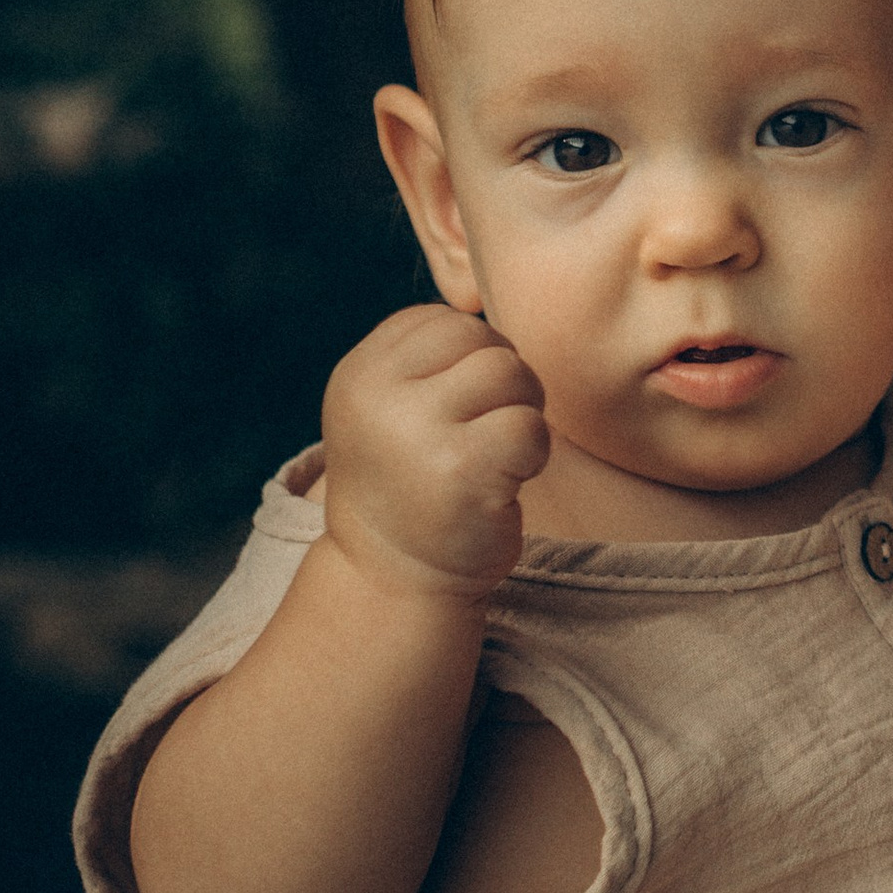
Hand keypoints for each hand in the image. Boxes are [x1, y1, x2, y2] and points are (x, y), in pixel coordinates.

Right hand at [323, 305, 552, 600]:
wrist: (393, 578)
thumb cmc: (410, 483)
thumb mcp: (390, 407)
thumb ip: (427, 357)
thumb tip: (494, 315)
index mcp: (360, 372)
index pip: (443, 320)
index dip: (471, 359)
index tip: (456, 409)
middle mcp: (378, 395)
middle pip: (484, 341)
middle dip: (504, 384)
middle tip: (485, 434)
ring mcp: (417, 432)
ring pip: (511, 374)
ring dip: (522, 415)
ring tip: (494, 456)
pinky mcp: (461, 471)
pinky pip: (529, 426)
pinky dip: (533, 453)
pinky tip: (505, 482)